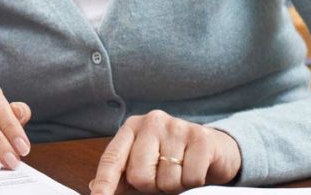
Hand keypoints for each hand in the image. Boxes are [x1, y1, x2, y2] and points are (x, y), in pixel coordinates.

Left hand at [90, 110, 241, 194]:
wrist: (215, 148)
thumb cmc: (173, 158)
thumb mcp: (145, 163)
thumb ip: (122, 176)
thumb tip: (95, 188)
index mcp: (132, 128)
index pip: (112, 158)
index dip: (104, 182)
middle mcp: (151, 122)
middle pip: (140, 175)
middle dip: (152, 186)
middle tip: (163, 176)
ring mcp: (176, 127)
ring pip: (167, 180)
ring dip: (175, 185)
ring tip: (180, 170)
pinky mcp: (200, 137)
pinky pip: (191, 178)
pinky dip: (194, 182)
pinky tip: (195, 168)